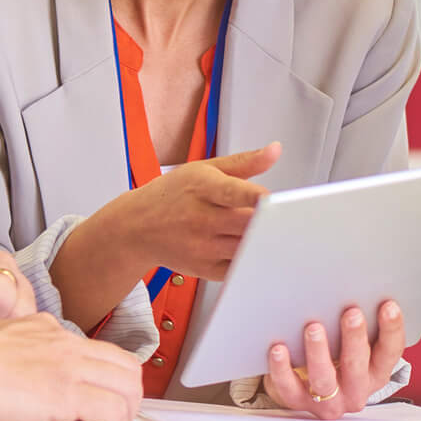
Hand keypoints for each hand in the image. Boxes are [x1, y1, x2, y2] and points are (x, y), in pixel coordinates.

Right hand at [0, 313, 143, 420]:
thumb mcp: (0, 357)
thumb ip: (27, 372)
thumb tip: (43, 409)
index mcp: (45, 330)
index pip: (98, 352)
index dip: (107, 382)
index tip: (99, 404)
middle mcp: (62, 342)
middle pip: (126, 366)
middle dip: (127, 398)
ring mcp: (67, 364)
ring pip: (129, 386)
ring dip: (123, 415)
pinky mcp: (64, 390)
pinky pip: (113, 410)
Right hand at [100, 142, 281, 281]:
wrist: (136, 227)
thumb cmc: (172, 195)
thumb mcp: (203, 169)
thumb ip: (244, 162)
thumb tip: (275, 150)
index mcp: (202, 188)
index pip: (234, 193)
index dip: (256, 198)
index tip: (273, 200)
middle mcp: (201, 218)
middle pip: (248, 224)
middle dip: (269, 221)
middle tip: (284, 216)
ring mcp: (203, 247)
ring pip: (247, 249)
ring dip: (263, 241)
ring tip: (270, 232)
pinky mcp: (205, 269)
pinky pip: (239, 270)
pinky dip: (251, 261)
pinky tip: (252, 249)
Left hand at [263, 300, 403, 418]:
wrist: (306, 386)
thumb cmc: (336, 355)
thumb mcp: (356, 344)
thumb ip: (360, 324)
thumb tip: (356, 286)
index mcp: (375, 372)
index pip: (390, 353)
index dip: (392, 330)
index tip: (389, 305)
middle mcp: (355, 390)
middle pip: (357, 367)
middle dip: (354, 339)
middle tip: (352, 313)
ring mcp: (328, 401)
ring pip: (324, 379)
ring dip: (319, 352)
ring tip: (313, 327)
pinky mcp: (298, 402)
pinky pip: (289, 387)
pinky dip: (282, 368)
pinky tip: (278, 348)